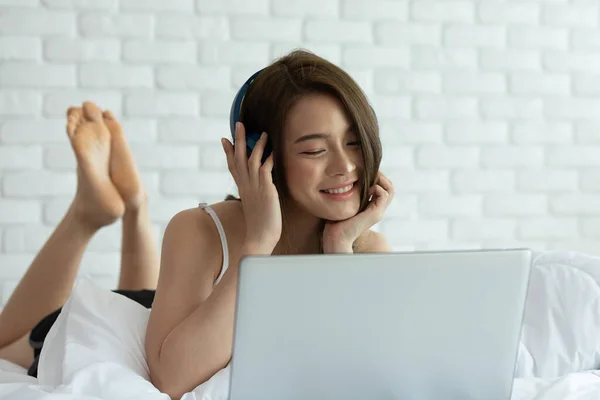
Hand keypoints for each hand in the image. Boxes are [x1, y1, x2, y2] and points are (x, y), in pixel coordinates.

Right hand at [222, 122, 281, 253]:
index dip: (229, 152)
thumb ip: (255, 195)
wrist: (259, 239)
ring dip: (257, 145)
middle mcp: (246, 185)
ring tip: (263, 133)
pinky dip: (269, 159)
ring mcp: (255, 187)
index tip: (224, 140)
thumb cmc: (260, 226)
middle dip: (239, 140)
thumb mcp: (255, 206)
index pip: (233, 166)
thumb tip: (260, 190)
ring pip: (252, 160)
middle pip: (239, 158)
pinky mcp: (266, 190)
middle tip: (239, 125)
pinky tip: (273, 151)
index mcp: (243, 189)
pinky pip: (265, 170)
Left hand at [322, 172, 393, 252]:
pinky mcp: (375, 214)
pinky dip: (376, 188)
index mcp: (371, 207)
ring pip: (390, 190)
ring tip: (368, 180)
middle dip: (381, 176)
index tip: (365, 172)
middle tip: (369, 172)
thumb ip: (349, 194)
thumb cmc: (336, 221)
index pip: (384, 188)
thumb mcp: (345, 203)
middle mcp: (377, 210)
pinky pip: (384, 194)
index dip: (377, 178)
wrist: (335, 236)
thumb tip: (346, 180)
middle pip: (390, 188)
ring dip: (380, 180)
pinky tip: (366, 190)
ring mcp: (378, 212)